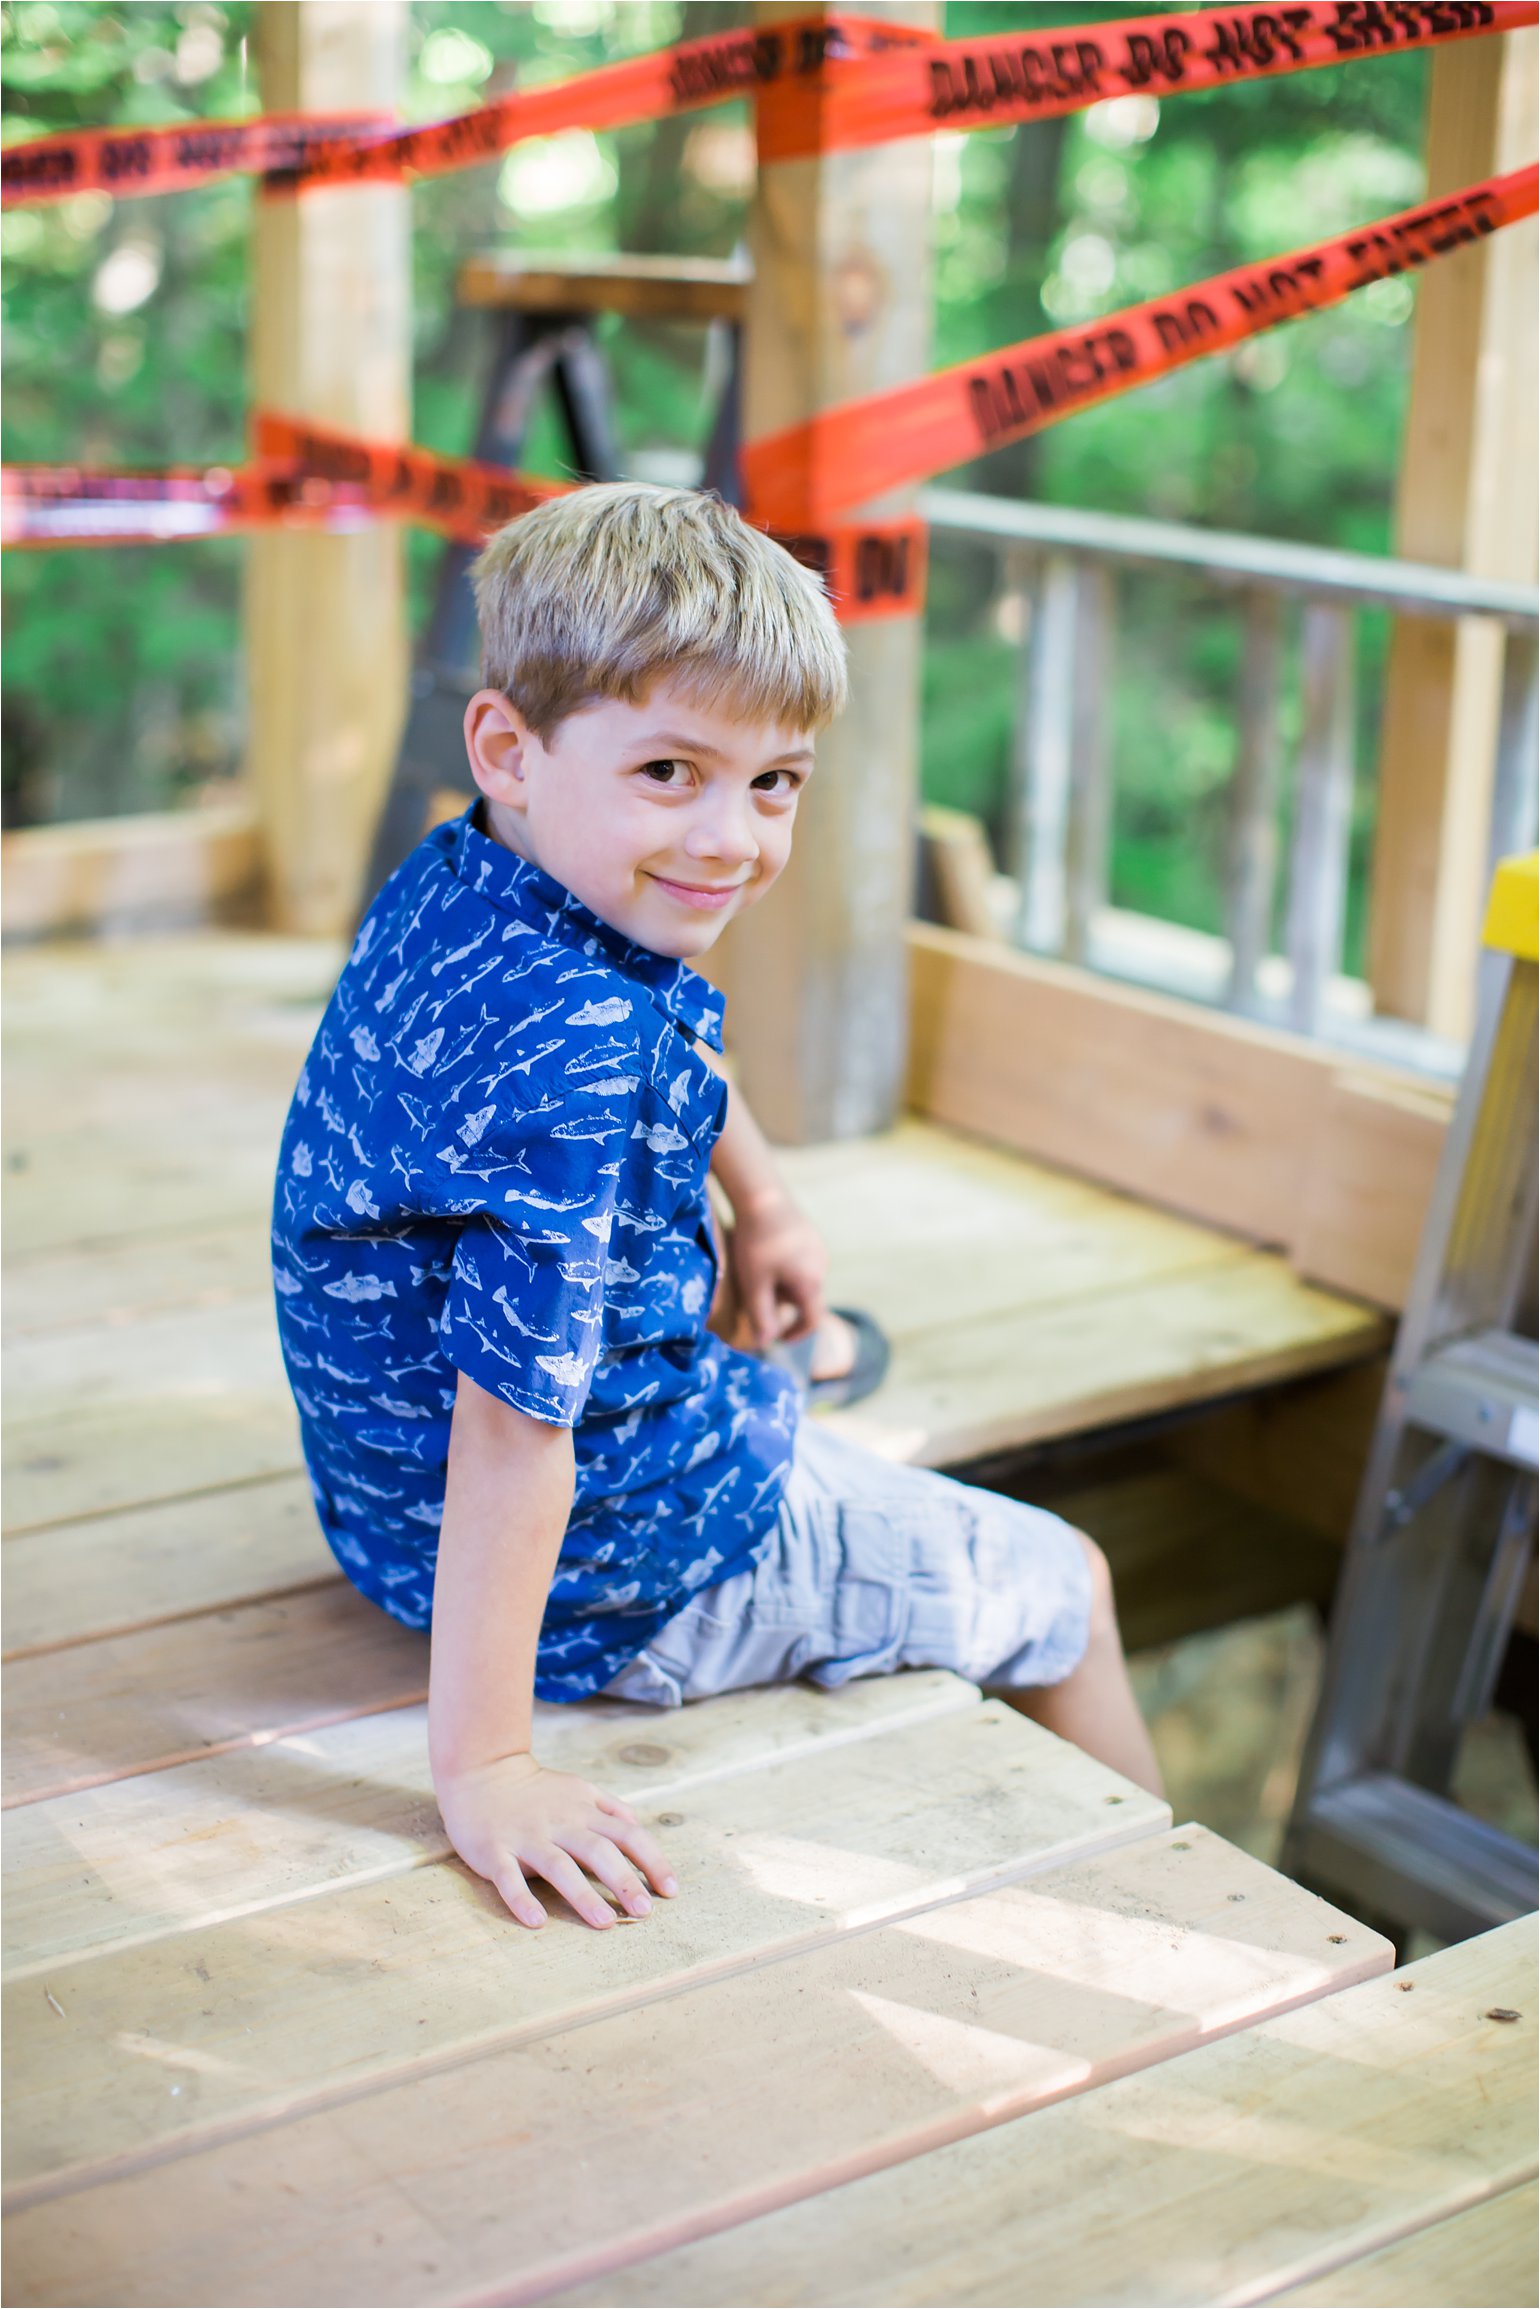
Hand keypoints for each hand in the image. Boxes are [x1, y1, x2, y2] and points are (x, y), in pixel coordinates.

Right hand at [436, 1751, 678, 1929]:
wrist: (481, 1771)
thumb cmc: (536, 1790)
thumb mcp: (579, 1789)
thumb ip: (610, 1808)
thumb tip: (638, 1828)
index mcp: (583, 1810)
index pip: (627, 1835)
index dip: (652, 1861)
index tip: (670, 1890)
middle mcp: (560, 1823)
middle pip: (599, 1851)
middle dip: (624, 1882)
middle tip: (644, 1913)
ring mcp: (527, 1837)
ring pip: (559, 1866)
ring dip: (583, 1895)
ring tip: (606, 1922)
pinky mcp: (495, 1850)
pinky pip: (509, 1878)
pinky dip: (523, 1900)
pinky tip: (537, 1921)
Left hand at [727, 1191, 827, 1347]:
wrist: (763, 1197)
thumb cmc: (756, 1244)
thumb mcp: (754, 1284)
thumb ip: (761, 1316)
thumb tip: (765, 1344)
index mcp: (811, 1284)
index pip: (811, 1321)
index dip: (796, 1334)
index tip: (779, 1339)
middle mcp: (822, 1268)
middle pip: (806, 1300)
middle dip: (784, 1306)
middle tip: (759, 1298)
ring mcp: (819, 1251)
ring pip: (804, 1281)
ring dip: (786, 1287)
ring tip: (761, 1274)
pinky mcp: (812, 1237)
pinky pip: (804, 1263)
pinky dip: (788, 1269)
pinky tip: (768, 1255)